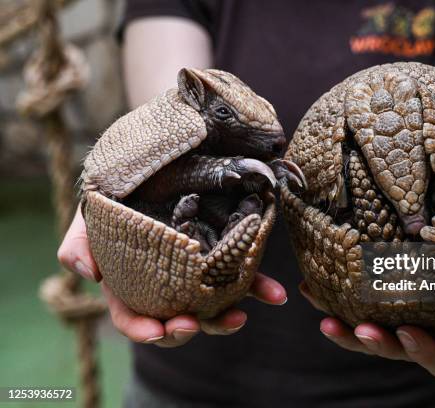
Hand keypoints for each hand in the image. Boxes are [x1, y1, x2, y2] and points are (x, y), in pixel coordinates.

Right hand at [58, 207, 286, 346]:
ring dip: (225, 318)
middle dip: (185, 328)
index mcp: (132, 282)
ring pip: (211, 306)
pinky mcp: (224, 254)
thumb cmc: (119, 191)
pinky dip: (260, 288)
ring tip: (239, 317)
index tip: (158, 329)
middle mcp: (167, 283)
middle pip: (174, 319)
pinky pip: (243, 276)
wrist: (156, 163)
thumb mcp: (92, 213)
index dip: (143, 329)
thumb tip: (86, 273)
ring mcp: (197, 272)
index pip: (133, 316)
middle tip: (195, 322)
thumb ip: (80, 241)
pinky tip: (276, 294)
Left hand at [300, 240, 434, 376]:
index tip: (409, 332)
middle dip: (376, 345)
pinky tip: (313, 285)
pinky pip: (356, 302)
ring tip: (323, 314)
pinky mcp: (384, 293)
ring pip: (371, 331)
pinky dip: (333, 297)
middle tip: (357, 330)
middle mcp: (430, 329)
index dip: (424, 352)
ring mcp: (405, 312)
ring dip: (345, 328)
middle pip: (398, 349)